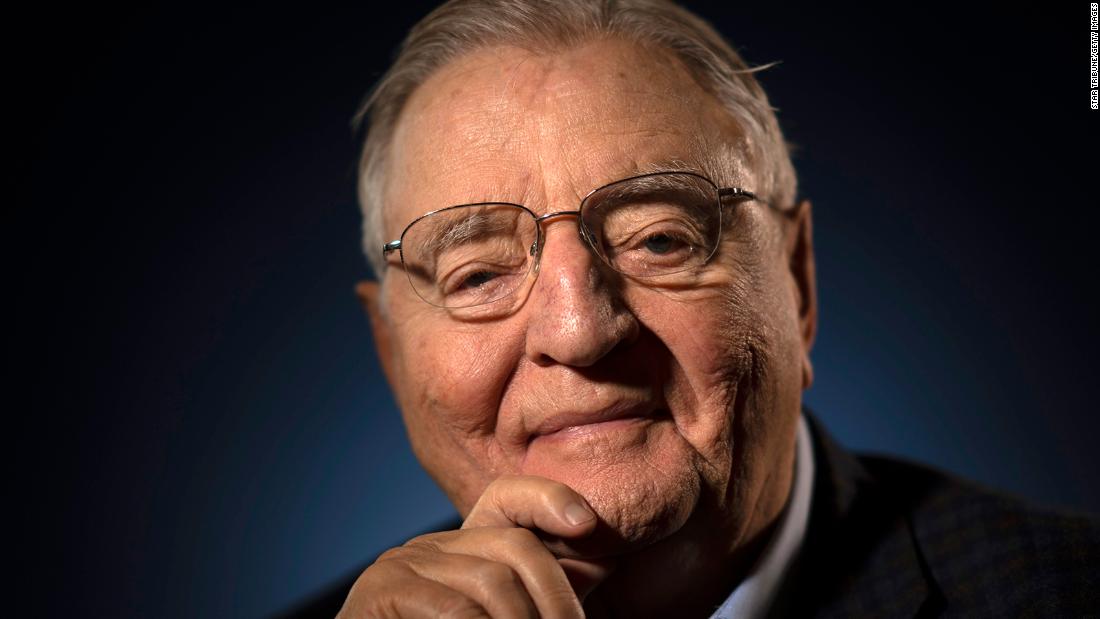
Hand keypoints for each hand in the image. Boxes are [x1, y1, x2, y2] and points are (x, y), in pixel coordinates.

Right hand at [337, 475, 615, 617]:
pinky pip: (455, 610)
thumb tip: (601, 557)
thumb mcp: (514, 615)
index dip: (550, 498)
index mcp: (463, 549)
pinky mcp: (380, 589)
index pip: (509, 496)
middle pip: (517, 546)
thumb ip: (547, 590)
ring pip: (494, 581)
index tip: (587, 524)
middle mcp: (432, 545)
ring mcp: (403, 563)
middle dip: (557, 597)